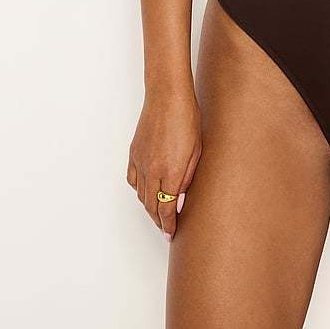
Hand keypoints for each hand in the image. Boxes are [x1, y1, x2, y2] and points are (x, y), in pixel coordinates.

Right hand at [126, 87, 201, 242]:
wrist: (167, 96)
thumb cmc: (188, 118)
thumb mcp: (197, 150)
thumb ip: (188, 178)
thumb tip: (181, 200)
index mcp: (170, 171)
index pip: (166, 209)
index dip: (168, 225)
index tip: (171, 233)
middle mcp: (152, 170)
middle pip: (151, 206)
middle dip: (159, 220)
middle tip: (167, 228)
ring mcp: (140, 161)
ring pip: (141, 195)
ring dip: (149, 207)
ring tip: (159, 212)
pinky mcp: (133, 153)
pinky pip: (133, 180)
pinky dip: (139, 190)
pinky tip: (147, 191)